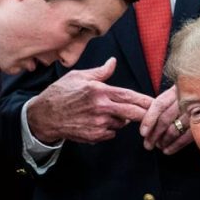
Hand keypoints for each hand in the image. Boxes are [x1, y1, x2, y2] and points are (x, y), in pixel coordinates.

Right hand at [27, 58, 153, 143]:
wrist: (44, 116)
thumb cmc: (60, 93)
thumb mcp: (78, 76)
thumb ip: (100, 72)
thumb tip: (113, 62)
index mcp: (99, 91)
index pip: (129, 96)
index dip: (145, 100)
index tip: (156, 102)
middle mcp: (101, 108)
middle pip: (132, 114)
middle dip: (144, 114)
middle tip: (151, 114)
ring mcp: (98, 124)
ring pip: (121, 124)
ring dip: (121, 119)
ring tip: (106, 112)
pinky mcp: (93, 136)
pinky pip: (110, 133)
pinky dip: (109, 129)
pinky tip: (97, 122)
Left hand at [139, 85, 193, 154]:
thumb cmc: (197, 93)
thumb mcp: (182, 90)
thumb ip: (167, 101)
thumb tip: (148, 116)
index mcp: (178, 89)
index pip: (159, 105)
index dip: (149, 119)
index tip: (143, 132)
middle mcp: (187, 99)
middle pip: (165, 119)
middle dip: (154, 134)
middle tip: (148, 144)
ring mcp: (196, 111)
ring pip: (174, 130)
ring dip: (164, 141)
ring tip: (158, 146)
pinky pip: (187, 137)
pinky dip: (176, 145)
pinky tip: (168, 150)